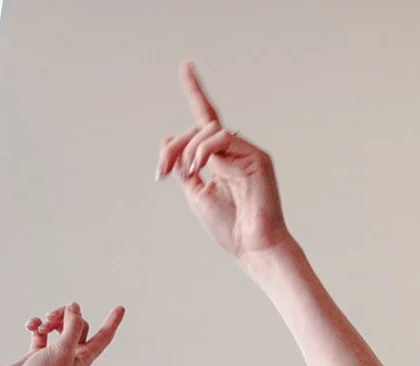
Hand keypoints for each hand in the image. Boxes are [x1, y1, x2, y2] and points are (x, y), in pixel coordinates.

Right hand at [0, 303, 124, 365]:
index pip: (103, 337)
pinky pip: (41, 331)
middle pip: (78, 325)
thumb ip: (72, 327)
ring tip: (40, 326)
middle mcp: (72, 356)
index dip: (112, 322)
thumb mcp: (62, 351)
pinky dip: (36, 325)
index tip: (121, 307)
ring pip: (59, 326)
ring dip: (50, 320)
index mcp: (84, 359)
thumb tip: (75, 307)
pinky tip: (30, 326)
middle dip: (66, 316)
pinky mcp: (37, 352)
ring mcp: (54, 354)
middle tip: (51, 317)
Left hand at [156, 61, 289, 259]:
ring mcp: (247, 154)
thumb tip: (168, 139)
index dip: (196, 92)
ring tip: (188, 173)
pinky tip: (200, 168)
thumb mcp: (195, 193)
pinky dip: (204, 150)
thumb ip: (182, 166)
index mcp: (221, 160)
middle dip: (174, 147)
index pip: (206, 121)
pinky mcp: (257, 157)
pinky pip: (222, 138)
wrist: (253, 246)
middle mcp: (235, 153)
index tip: (186, 66)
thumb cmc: (229, 227)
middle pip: (197, 129)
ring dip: (188, 150)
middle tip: (162, 170)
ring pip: (208, 131)